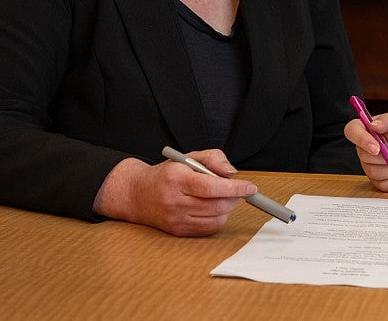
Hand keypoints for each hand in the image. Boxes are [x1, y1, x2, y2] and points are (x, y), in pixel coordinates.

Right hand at [93, 149, 257, 236]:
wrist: (137, 194)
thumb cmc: (167, 174)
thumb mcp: (189, 157)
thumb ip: (214, 159)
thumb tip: (232, 174)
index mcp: (177, 179)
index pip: (212, 187)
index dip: (235, 188)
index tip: (250, 187)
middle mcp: (175, 201)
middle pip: (217, 205)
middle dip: (234, 198)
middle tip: (238, 191)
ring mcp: (175, 219)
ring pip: (216, 219)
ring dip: (228, 208)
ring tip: (223, 198)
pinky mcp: (177, 231)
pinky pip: (208, 229)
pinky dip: (218, 219)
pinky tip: (213, 209)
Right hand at [343, 112, 387, 191]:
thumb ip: (386, 121)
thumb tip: (374, 125)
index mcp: (362, 129)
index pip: (351, 131)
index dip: (362, 140)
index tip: (377, 147)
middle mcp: (361, 149)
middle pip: (366, 156)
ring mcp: (367, 166)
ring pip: (375, 172)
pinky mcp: (376, 180)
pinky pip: (383, 184)